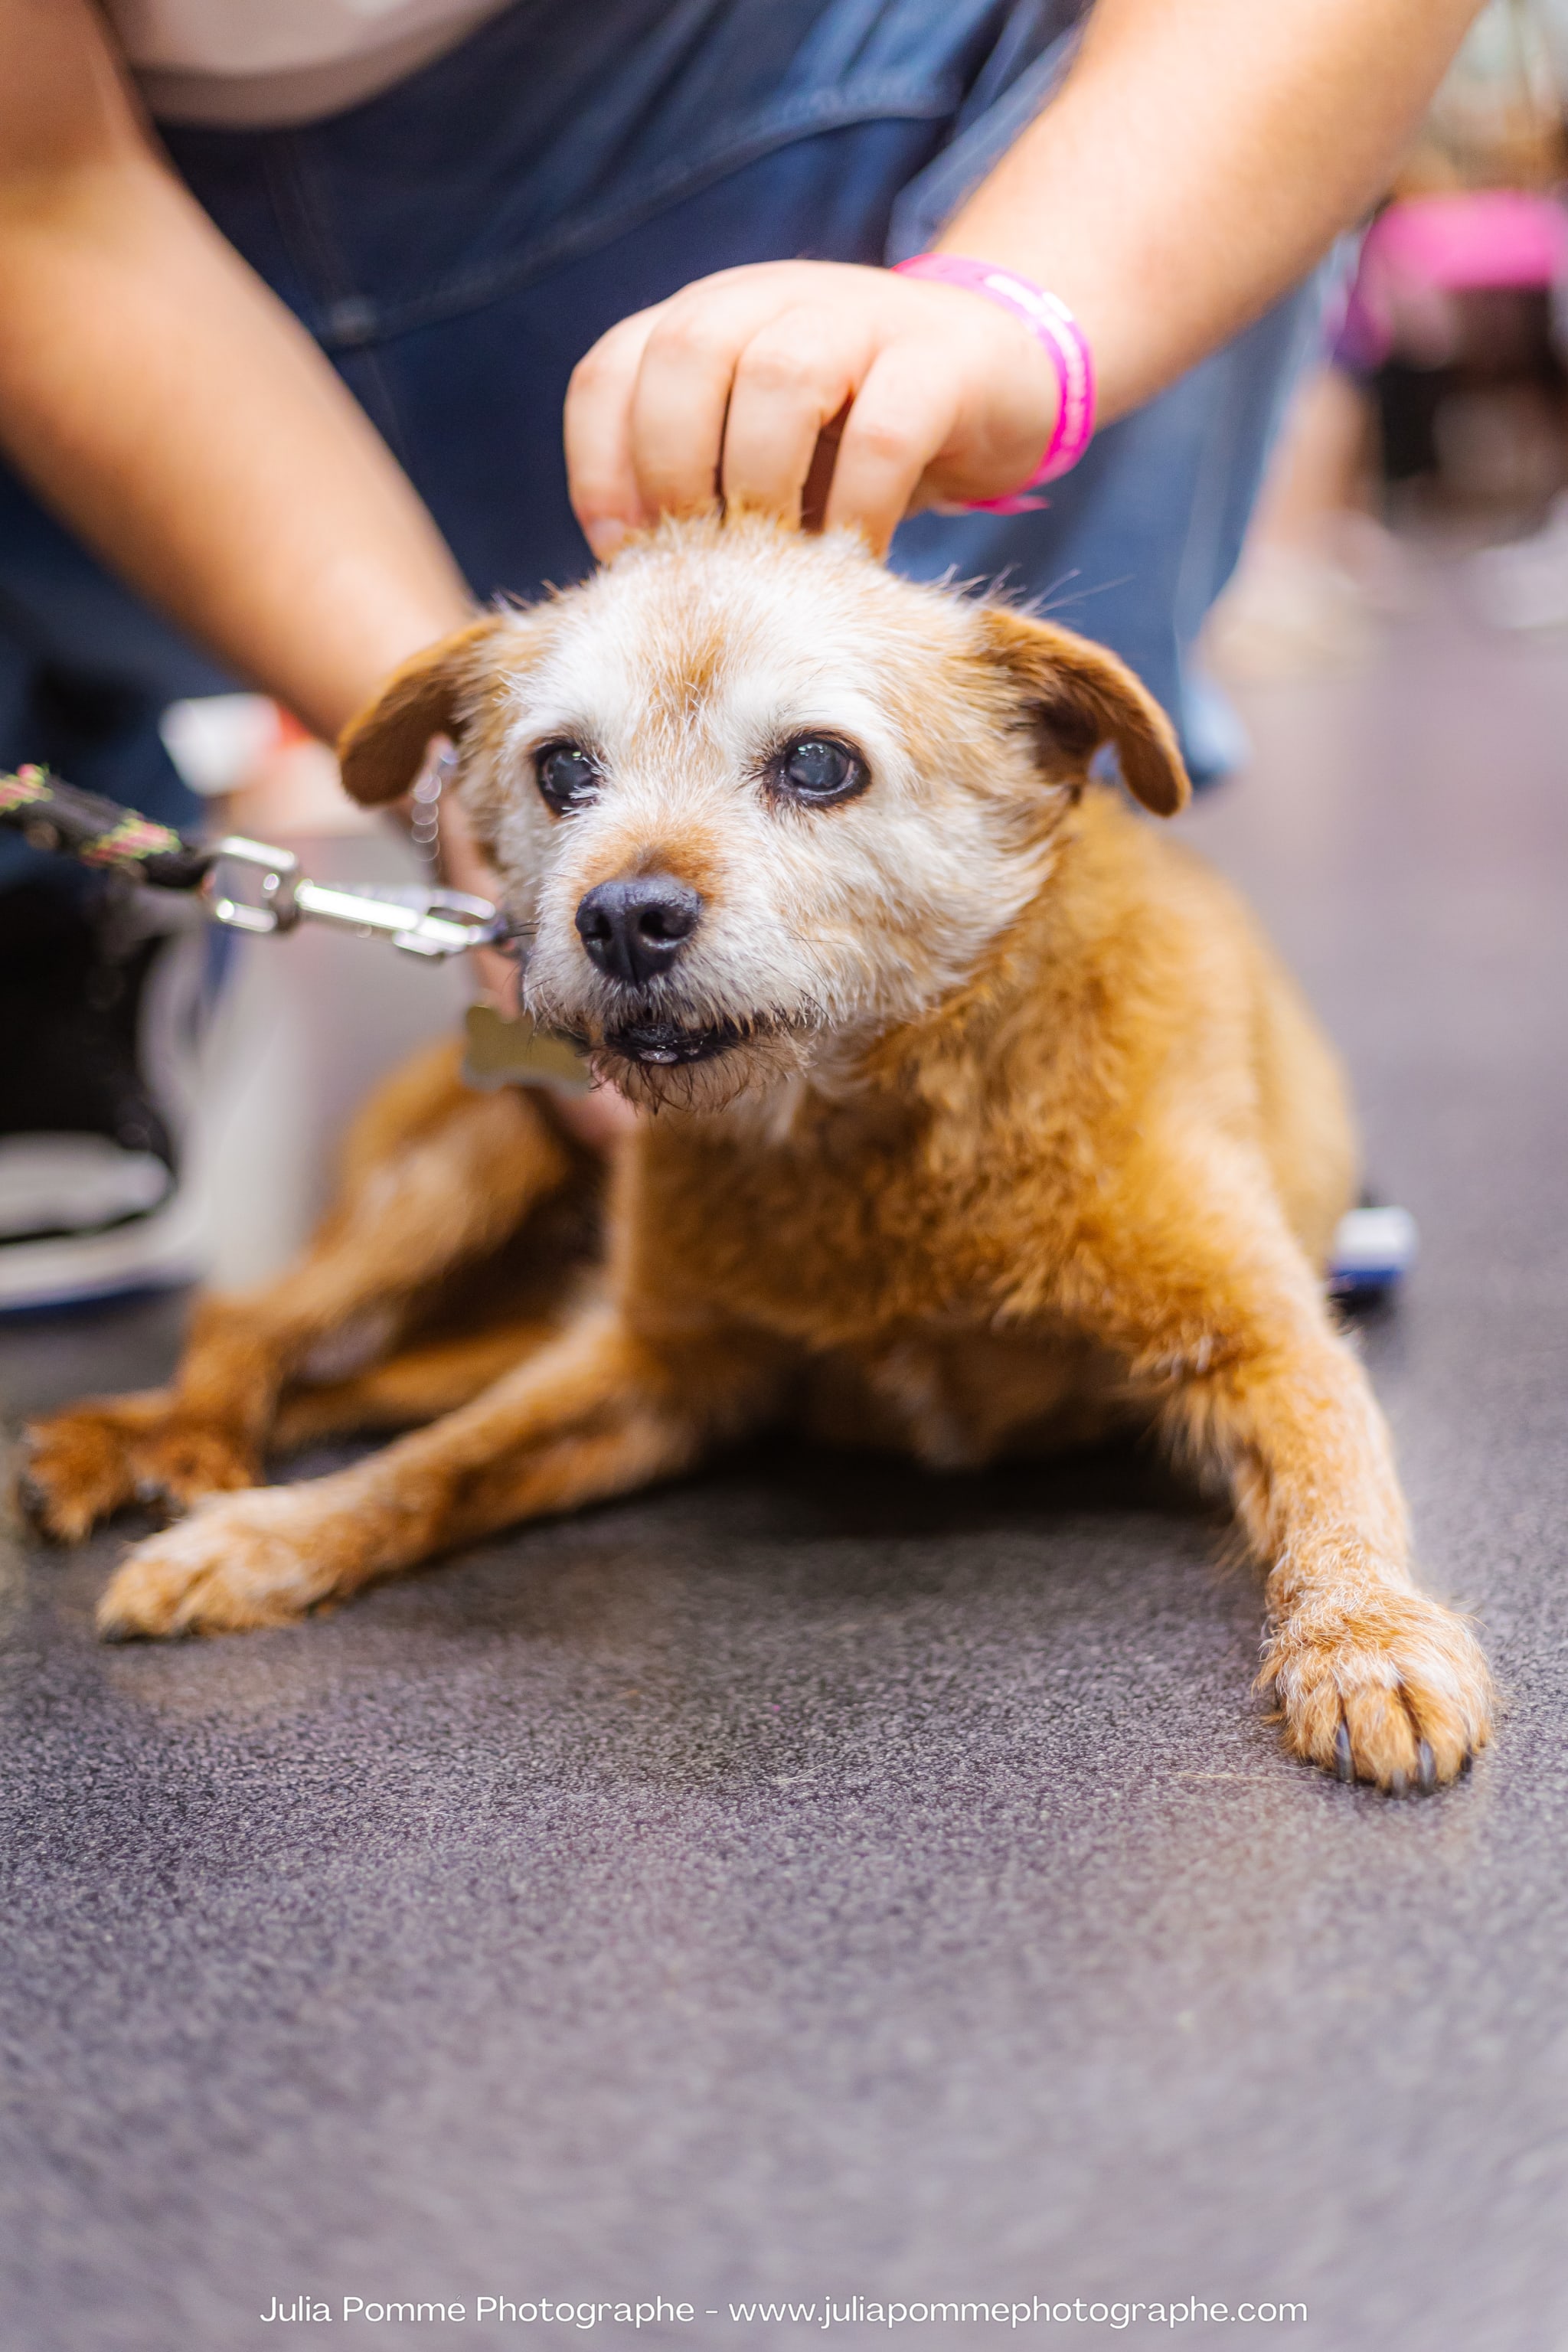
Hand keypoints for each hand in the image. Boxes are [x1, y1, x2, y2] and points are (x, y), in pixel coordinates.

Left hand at [565, 259, 1059, 558]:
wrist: (998, 376)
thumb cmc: (855, 438)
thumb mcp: (758, 453)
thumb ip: (694, 486)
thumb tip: (629, 575)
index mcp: (707, 321)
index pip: (610, 372)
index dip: (601, 469)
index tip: (627, 553)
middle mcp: (771, 299)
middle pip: (685, 354)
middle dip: (675, 470)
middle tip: (702, 557)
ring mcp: (860, 317)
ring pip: (782, 379)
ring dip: (765, 485)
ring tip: (776, 561)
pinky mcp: (941, 361)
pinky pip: (887, 434)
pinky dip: (859, 510)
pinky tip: (854, 562)